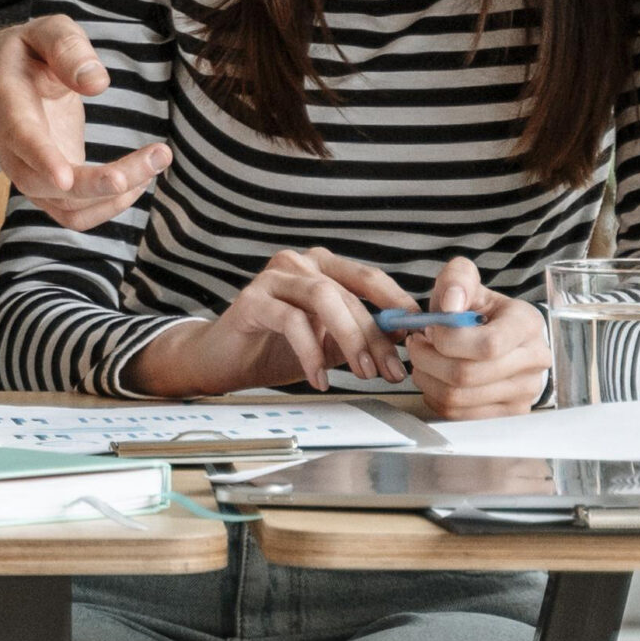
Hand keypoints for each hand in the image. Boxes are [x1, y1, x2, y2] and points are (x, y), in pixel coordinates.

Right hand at [0, 16, 170, 229]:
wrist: (9, 78)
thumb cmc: (33, 51)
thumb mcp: (48, 31)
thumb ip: (68, 49)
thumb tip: (96, 83)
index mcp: (5, 100)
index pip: (18, 135)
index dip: (41, 158)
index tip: (66, 179)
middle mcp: (9, 145)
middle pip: (42, 184)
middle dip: (96, 183)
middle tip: (154, 159)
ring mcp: (26, 171)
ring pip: (64, 205)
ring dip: (113, 196)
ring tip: (157, 160)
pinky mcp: (48, 187)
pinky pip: (74, 213)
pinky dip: (108, 206)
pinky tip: (139, 180)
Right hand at [133, 246, 413, 394]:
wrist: (221, 360)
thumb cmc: (275, 348)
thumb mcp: (326, 343)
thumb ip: (356, 335)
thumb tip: (399, 341)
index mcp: (322, 267)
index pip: (369, 278)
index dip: (397, 304)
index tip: (418, 334)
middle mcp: (299, 263)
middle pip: (350, 293)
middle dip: (376, 335)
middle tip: (393, 370)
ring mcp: (274, 277)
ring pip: (325, 298)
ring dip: (350, 338)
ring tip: (362, 373)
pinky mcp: (252, 300)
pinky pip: (292, 321)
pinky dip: (311, 352)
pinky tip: (320, 377)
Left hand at [399, 261, 550, 420]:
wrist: (504, 338)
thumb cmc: (483, 311)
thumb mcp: (469, 283)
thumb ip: (457, 280)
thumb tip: (450, 305)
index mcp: (527, 324)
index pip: (488, 345)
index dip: (448, 340)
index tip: (431, 328)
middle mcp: (533, 361)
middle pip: (467, 375)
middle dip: (428, 359)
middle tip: (416, 344)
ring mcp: (524, 392)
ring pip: (457, 399)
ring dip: (427, 379)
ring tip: (423, 359)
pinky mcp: (507, 414)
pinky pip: (457, 415)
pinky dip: (435, 396)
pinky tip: (435, 378)